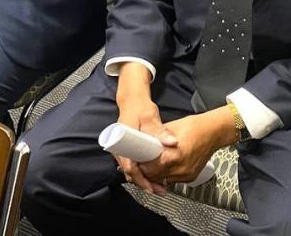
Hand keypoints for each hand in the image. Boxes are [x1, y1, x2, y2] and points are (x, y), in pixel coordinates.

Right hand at [113, 63, 166, 194]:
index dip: (138, 177)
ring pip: (131, 169)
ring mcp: (122, 149)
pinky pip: (133, 165)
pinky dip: (142, 172)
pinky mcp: (127, 150)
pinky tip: (153, 177)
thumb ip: (160, 130)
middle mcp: (119, 147)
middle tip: (157, 190)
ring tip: (158, 187)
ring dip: (144, 179)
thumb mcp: (150, 117)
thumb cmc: (139, 107)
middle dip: (143, 182)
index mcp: (121, 140)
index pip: (128, 164)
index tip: (149, 185)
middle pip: (129, 171)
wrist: (132, 101)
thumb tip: (172, 142)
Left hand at [137, 107, 237, 186]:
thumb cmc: (194, 127)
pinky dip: (166, 173)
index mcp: (175, 156)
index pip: (150, 168)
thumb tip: (142, 141)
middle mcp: (181, 169)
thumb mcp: (170, 128)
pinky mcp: (190, 177)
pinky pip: (172, 179)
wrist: (214, 132)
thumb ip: (156, 138)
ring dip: (156, 173)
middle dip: (147, 170)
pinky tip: (164, 165)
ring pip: (163, 179)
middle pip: (155, 176)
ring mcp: (186, 175)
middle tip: (142, 160)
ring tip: (152, 162)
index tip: (137, 159)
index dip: (141, 164)